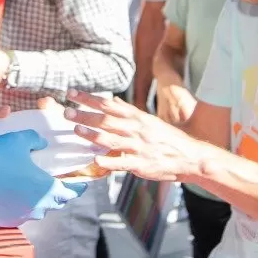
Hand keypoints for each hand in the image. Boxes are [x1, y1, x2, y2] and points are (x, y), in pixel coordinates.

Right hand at [0, 130, 84, 226]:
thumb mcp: (18, 140)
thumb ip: (36, 141)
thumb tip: (43, 144)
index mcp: (46, 190)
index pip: (71, 192)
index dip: (79, 187)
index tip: (83, 183)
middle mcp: (37, 208)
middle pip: (56, 202)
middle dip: (59, 192)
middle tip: (59, 182)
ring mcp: (21, 217)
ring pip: (38, 209)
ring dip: (40, 199)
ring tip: (35, 186)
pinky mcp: (6, 221)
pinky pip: (20, 213)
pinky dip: (22, 204)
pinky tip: (15, 193)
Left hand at [64, 89, 207, 182]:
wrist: (190, 156)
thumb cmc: (167, 138)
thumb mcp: (149, 121)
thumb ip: (130, 112)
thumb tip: (115, 102)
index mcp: (136, 117)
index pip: (108, 104)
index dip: (89, 98)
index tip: (71, 93)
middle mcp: (136, 129)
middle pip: (106, 120)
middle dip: (85, 115)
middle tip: (66, 112)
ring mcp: (138, 147)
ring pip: (112, 139)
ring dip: (93, 135)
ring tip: (76, 131)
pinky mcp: (141, 164)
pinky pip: (122, 162)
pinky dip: (109, 161)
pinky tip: (95, 159)